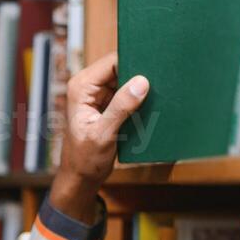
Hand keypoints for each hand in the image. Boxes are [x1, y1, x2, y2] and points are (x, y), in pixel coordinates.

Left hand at [51, 53, 148, 221]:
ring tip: (154, 97)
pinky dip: (137, 99)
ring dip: (139, 88)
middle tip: (158, 85)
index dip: (133, 63)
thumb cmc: (85, 159)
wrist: (80, 177)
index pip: (111, 62)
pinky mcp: (106, 104)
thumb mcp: (103, 134)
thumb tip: (141, 83)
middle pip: (120, 68)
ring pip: (125, 80)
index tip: (153, 71)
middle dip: (138, 75)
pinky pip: (126, 93)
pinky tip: (148, 106)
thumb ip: (121, 108)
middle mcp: (87, 86)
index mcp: (81, 87)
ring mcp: (97, 95)